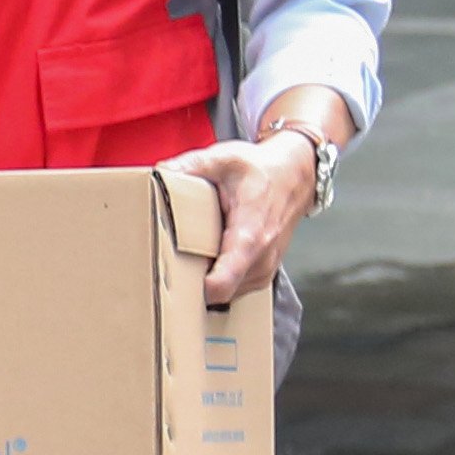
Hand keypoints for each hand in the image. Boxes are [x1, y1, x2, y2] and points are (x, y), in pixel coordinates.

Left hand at [165, 129, 323, 308]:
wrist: (296, 174)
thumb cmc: (262, 169)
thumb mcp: (223, 159)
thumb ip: (189, 166)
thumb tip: (158, 173)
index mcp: (250, 235)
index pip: (223, 282)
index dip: (196, 289)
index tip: (175, 279)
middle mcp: (261, 259)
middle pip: (219, 294)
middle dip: (194, 284)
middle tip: (173, 264)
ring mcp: (265, 269)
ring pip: (227, 295)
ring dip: (206, 282)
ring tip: (192, 257)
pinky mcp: (264, 273)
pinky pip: (236, 289)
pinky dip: (220, 280)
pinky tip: (208, 258)